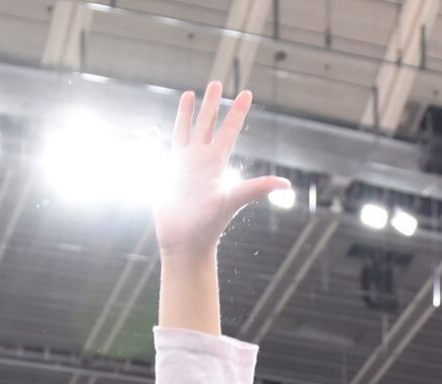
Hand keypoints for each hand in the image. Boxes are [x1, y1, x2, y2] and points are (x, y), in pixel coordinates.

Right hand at [155, 84, 290, 258]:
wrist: (186, 243)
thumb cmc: (210, 224)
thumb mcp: (234, 200)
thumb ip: (258, 187)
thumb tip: (287, 184)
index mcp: (216, 162)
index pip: (229, 130)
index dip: (238, 111)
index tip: (247, 93)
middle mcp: (200, 160)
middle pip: (207, 123)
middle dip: (212, 103)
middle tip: (217, 82)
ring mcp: (182, 167)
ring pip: (185, 131)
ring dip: (187, 113)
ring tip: (189, 93)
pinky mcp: (165, 175)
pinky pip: (160, 152)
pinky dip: (156, 142)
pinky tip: (154, 131)